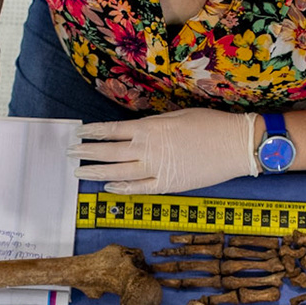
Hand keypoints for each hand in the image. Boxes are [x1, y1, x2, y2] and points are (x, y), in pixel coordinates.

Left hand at [70, 109, 260, 194]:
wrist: (235, 145)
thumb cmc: (210, 124)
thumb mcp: (176, 115)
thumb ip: (152, 124)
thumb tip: (133, 130)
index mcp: (150, 128)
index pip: (111, 130)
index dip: (92, 133)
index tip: (78, 133)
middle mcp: (148, 149)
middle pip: (109, 152)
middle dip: (87, 153)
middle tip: (70, 153)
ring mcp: (157, 169)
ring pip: (118, 172)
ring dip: (96, 172)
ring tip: (80, 172)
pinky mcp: (168, 185)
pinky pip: (139, 189)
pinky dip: (122, 189)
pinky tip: (109, 187)